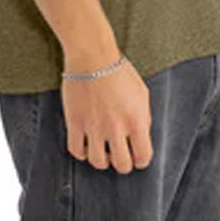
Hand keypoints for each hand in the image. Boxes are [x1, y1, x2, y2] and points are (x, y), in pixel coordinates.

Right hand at [60, 53, 152, 174]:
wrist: (92, 55)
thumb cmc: (118, 70)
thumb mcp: (141, 92)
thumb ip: (144, 117)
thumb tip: (141, 135)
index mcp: (136, 120)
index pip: (143, 157)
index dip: (141, 160)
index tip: (136, 157)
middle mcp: (116, 127)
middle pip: (122, 165)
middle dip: (122, 163)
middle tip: (118, 154)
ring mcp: (94, 127)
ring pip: (98, 162)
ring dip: (102, 159)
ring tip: (102, 149)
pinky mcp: (75, 122)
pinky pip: (76, 151)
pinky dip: (81, 152)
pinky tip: (85, 143)